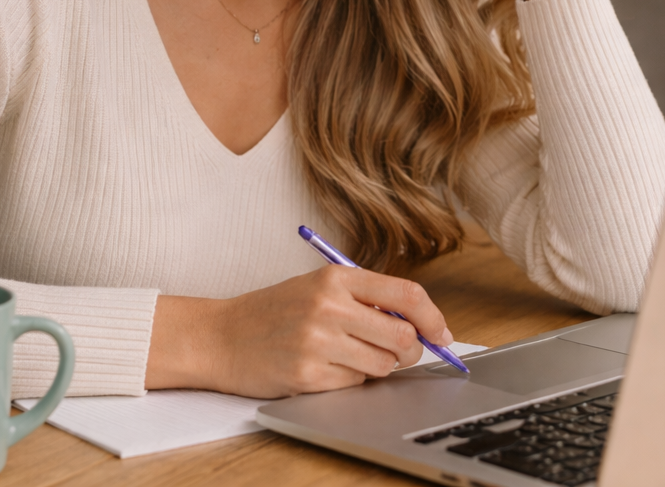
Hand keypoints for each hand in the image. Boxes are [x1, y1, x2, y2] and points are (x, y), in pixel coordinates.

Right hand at [146, 267, 453, 397]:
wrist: (221, 336)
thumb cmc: (274, 312)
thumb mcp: (318, 288)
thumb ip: (366, 299)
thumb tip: (421, 325)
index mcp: (336, 278)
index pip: (407, 296)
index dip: (434, 319)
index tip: (444, 336)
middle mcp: (329, 306)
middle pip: (403, 338)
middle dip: (409, 352)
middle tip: (397, 354)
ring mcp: (318, 341)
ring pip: (382, 367)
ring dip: (376, 368)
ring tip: (349, 357)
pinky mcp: (307, 374)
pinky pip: (354, 386)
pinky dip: (349, 382)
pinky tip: (325, 369)